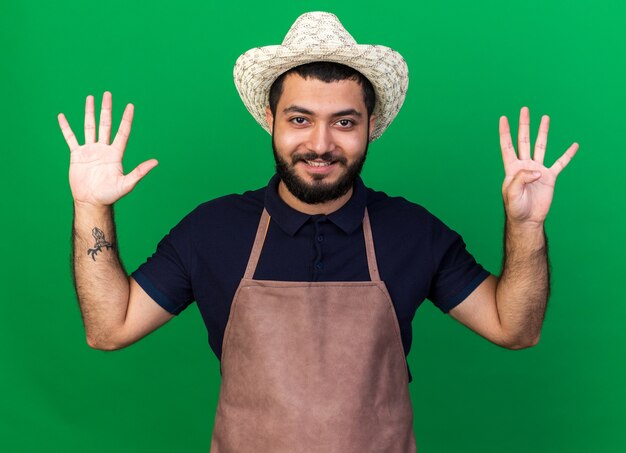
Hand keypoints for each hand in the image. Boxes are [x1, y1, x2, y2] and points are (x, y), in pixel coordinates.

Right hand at [58, 92, 157, 207]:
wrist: (91, 202)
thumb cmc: (110, 195)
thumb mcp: (127, 184)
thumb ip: (140, 172)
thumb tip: (156, 162)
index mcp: (115, 154)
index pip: (122, 132)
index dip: (126, 119)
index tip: (130, 106)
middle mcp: (103, 149)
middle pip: (105, 124)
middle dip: (107, 109)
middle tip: (108, 93)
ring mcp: (90, 150)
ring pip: (89, 127)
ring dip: (89, 112)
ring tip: (90, 98)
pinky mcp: (77, 155)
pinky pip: (70, 138)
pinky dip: (66, 128)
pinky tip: (62, 116)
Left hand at [499, 107, 577, 226]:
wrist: (527, 219)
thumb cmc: (515, 207)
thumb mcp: (512, 192)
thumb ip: (521, 178)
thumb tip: (537, 170)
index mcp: (512, 168)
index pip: (507, 146)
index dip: (505, 133)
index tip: (503, 118)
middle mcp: (524, 165)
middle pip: (524, 140)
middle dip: (524, 125)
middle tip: (524, 109)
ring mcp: (537, 169)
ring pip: (540, 146)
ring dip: (543, 132)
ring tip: (545, 118)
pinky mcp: (549, 177)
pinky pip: (560, 163)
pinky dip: (567, 154)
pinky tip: (574, 145)